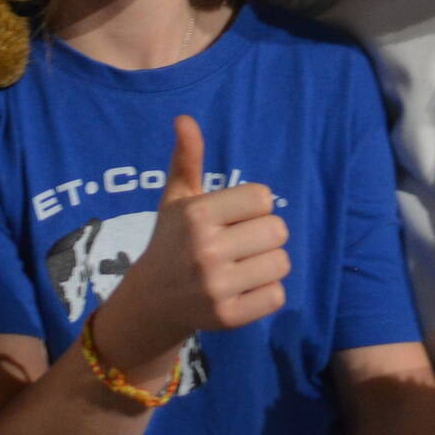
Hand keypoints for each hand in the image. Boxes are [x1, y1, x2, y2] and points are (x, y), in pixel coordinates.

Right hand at [96, 117, 288, 368]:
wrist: (152, 301)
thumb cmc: (172, 241)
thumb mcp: (176, 199)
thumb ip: (187, 159)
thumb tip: (184, 118)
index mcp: (197, 214)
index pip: (263, 198)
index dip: (252, 207)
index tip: (232, 218)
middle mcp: (206, 249)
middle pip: (278, 230)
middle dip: (263, 235)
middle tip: (239, 244)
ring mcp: (217, 286)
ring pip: (282, 263)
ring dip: (268, 263)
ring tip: (242, 266)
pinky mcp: (229, 316)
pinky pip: (277, 295)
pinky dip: (266, 292)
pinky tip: (243, 289)